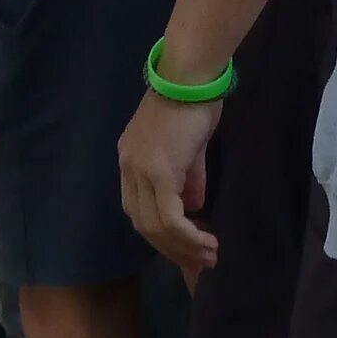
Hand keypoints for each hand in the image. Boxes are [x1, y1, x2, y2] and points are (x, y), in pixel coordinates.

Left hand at [117, 87, 221, 280]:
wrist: (191, 76)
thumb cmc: (193, 102)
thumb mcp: (188, 147)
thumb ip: (188, 179)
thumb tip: (193, 207)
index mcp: (130, 159)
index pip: (138, 209)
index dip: (160, 233)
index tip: (186, 247)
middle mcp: (128, 167)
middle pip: (143, 223)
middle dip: (172, 248)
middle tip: (200, 261)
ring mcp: (140, 170)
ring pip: (155, 226)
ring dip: (183, 247)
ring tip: (209, 256)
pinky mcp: (159, 173)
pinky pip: (170, 218)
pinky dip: (187, 236)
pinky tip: (205, 242)